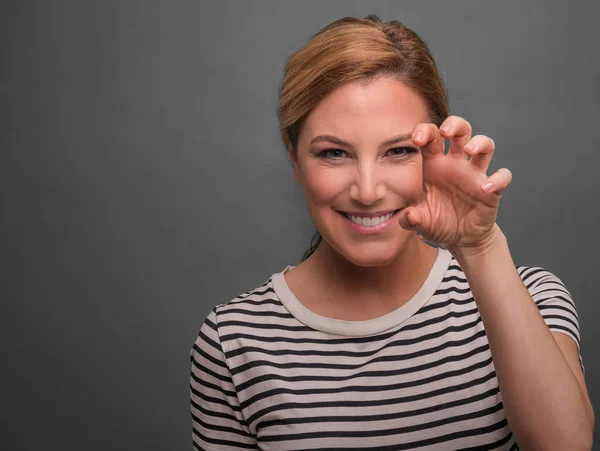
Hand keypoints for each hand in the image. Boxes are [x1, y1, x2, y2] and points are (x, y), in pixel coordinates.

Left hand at [398, 116, 511, 253]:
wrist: (460, 239)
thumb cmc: (438, 222)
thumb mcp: (420, 223)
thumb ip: (410, 219)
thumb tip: (407, 217)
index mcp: (435, 165)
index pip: (431, 138)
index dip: (424, 131)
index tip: (417, 139)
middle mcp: (456, 164)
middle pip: (461, 131)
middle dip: (455, 124)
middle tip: (446, 131)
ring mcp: (475, 175)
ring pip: (485, 145)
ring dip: (479, 143)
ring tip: (469, 151)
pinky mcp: (492, 190)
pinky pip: (502, 176)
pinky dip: (497, 179)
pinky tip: (485, 188)